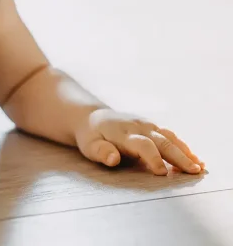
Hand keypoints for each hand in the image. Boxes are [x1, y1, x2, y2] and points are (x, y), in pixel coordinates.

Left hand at [75, 108, 204, 175]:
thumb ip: (101, 152)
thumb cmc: (91, 136)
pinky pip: (171, 136)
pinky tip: (195, 160)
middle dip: (179, 156)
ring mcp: (148, 125)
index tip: (163, 173)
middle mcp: (139, 127)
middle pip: (163, 141)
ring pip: (170, 138)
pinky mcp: (154, 127)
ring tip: (199, 167)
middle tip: (193, 171)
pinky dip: (184, 148)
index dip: (153, 158)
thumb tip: (113, 159)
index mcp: (123, 133)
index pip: (142, 145)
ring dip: (186, 152)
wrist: (93, 117)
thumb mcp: (89, 145)